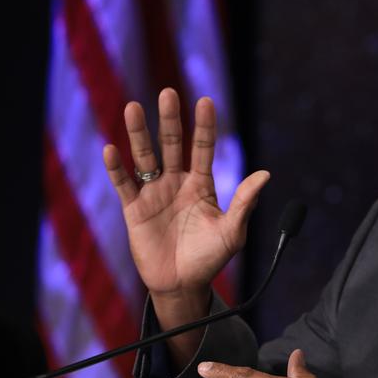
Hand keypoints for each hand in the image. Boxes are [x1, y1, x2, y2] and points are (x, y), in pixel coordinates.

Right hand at [104, 88, 268, 330]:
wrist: (182, 285)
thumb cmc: (210, 258)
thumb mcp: (232, 232)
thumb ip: (245, 203)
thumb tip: (265, 174)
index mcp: (201, 185)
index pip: (202, 148)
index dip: (204, 126)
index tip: (206, 100)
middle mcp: (176, 183)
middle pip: (172, 144)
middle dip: (170, 120)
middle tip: (168, 92)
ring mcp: (154, 194)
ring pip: (145, 157)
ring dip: (139, 134)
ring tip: (132, 107)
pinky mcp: (134, 210)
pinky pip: (124, 185)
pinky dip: (117, 168)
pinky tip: (112, 149)